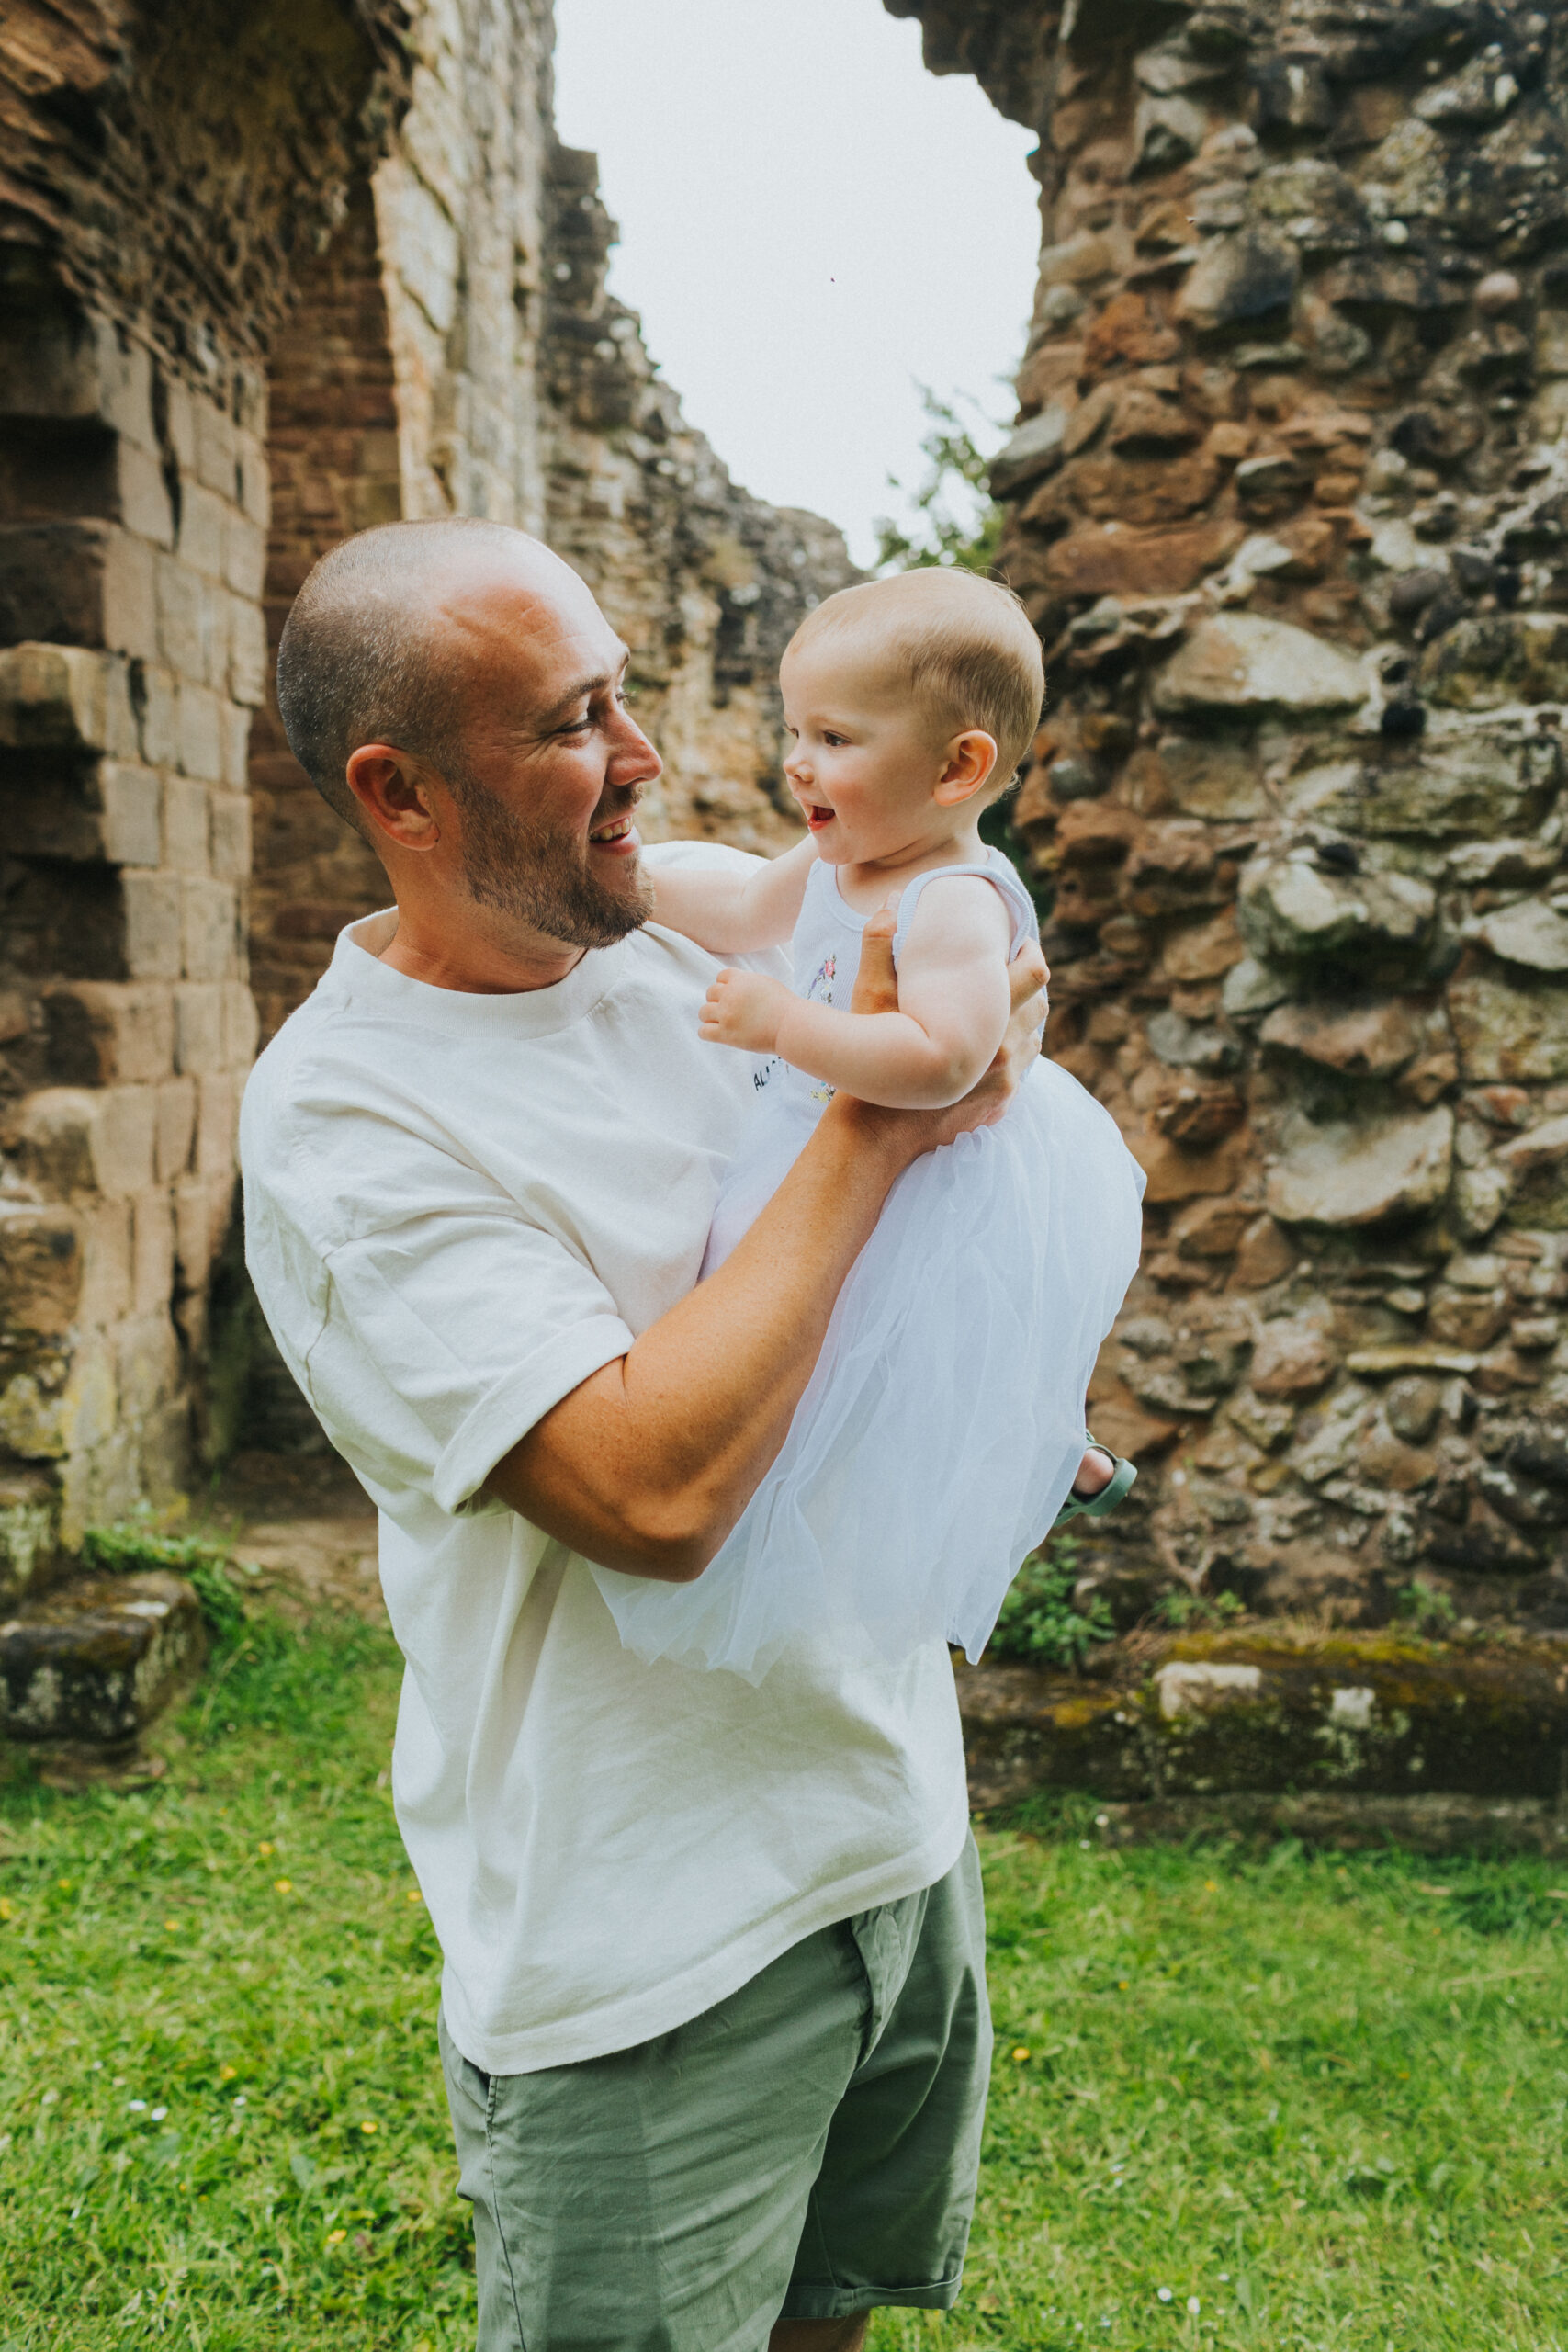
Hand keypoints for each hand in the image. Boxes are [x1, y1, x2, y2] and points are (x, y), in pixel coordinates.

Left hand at [699, 968, 790, 1052]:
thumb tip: (736, 985)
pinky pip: (703, 1032)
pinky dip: (707, 1033)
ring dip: (711, 1017)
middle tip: (731, 1011)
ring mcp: (726, 1014)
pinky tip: (718, 1034)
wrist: (791, 1026)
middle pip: (710, 993)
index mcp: (740, 980)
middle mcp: (730, 995)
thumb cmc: (785, 1006)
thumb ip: (747, 982)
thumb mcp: (765, 983)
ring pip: (703, 1012)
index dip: (726, 986)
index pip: (720, 977)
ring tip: (724, 1023)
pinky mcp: (725, 1034)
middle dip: (718, 1001)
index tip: (735, 995)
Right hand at [828, 911, 1047, 1164]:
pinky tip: (991, 1048)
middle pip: (1040, 1006)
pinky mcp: (1000, 1104)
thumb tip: (888, 902)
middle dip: (1029, 987)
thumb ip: (880, 948)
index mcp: (985, 1019)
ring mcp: (1006, 1081)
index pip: (1034, 974)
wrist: (877, 1134)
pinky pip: (1022, 1071)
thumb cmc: (874, 1062)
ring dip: (1023, 1022)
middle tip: (1009, 972)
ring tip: (1000, 1009)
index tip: (1019, 943)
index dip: (1030, 952)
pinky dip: (1012, 1055)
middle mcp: (1004, 1050)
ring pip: (1034, 1040)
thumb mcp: (870, 1001)